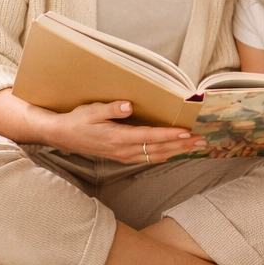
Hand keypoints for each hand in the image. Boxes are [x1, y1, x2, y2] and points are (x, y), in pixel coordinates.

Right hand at [42, 100, 201, 162]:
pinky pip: (148, 158)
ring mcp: (123, 156)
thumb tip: (129, 106)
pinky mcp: (122, 157)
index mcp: (117, 138)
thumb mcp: (92, 110)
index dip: (169, 135)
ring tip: (195, 147)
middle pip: (158, 150)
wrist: (62, 136)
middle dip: (181, 146)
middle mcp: (123, 150)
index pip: (150, 137)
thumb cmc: (78, 120)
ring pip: (155, 156)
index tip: (186, 132)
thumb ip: (112, 109)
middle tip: (201, 140)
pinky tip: (175, 152)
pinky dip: (164, 155)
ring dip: (176, 152)